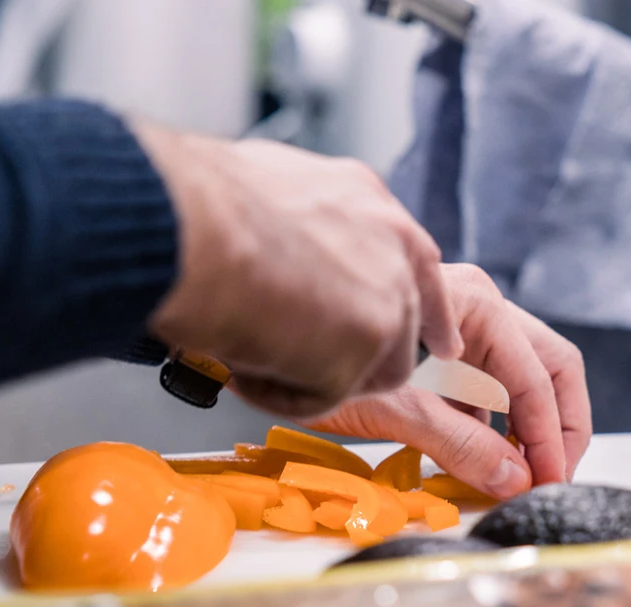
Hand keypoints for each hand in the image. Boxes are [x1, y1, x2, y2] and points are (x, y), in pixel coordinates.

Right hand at [131, 123, 462, 417]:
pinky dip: (282, 391)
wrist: (191, 225)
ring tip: (255, 347)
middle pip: (405, 319)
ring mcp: (388, 295)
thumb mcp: (264, 187)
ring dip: (315, 371)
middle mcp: (391, 242)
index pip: (414, 259)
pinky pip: (327, 394)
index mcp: (364, 197)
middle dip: (378, 350)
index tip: (439, 339)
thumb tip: (273, 240)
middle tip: (343, 366)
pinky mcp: (371, 344)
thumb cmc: (199, 205)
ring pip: (373, 367)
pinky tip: (245, 362)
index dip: (417, 303)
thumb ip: (296, 222)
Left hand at [306, 265, 591, 497]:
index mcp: (476, 305)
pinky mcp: (441, 355)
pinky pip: (486, 391)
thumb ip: (460, 444)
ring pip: (522, 381)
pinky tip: (481, 464)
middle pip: (549, 368)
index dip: (552, 437)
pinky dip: (493, 428)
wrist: (255, 337)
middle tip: (551, 480)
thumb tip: (515, 481)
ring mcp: (460, 328)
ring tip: (518, 481)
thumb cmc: (317, 355)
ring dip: (527, 430)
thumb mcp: (395, 409)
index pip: (540, 378)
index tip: (551, 484)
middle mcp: (477, 308)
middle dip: (556, 428)